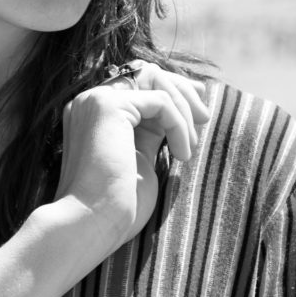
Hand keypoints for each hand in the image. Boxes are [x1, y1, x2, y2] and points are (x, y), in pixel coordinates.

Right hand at [53, 61, 209, 250]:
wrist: (91, 224)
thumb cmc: (116, 205)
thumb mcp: (141, 159)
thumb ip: (152, 131)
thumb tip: (180, 112)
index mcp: (94, 112)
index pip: (138, 83)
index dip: (172, 90)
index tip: (198, 113)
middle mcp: (90, 100)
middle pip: (147, 72)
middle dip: (182, 92)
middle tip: (205, 119)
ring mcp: (95, 99)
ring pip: (155, 80)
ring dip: (183, 110)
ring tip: (189, 148)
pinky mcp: (107, 105)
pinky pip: (160, 102)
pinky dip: (179, 125)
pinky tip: (181, 154)